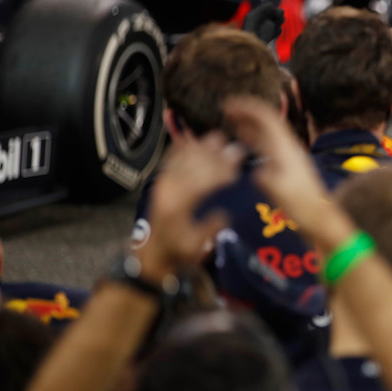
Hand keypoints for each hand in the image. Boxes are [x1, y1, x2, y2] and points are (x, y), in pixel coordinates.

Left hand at [136, 132, 241, 277]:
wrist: (153, 252)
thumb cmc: (177, 249)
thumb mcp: (195, 245)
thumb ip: (209, 228)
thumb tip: (225, 213)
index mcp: (177, 206)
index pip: (202, 183)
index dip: (221, 174)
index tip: (238, 167)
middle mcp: (168, 190)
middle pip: (194, 167)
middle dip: (217, 156)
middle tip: (236, 148)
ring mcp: (163, 184)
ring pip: (183, 160)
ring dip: (202, 148)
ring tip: (218, 138)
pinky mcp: (161, 182)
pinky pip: (171, 160)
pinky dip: (182, 148)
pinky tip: (191, 140)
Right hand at [224, 97, 341, 241]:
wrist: (319, 217)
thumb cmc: (301, 206)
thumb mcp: (282, 193)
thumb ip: (268, 179)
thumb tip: (258, 171)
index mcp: (286, 149)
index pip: (268, 119)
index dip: (248, 108)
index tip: (229, 104)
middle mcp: (288, 148)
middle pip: (267, 121)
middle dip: (247, 111)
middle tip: (226, 108)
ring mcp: (287, 155)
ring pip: (266, 131)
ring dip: (249, 122)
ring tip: (230, 117)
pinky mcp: (286, 165)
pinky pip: (267, 144)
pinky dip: (254, 136)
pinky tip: (244, 137)